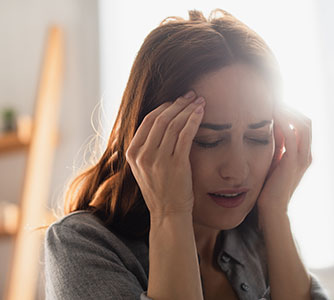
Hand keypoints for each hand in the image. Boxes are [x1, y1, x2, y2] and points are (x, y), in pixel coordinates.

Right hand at [126, 91, 205, 218]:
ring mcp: (158, 160)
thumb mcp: (143, 169)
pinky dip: (194, 120)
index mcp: (132, 153)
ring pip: (174, 124)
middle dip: (178, 104)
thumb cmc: (161, 191)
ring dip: (188, 109)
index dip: (164, 107)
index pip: (148, 121)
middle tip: (191, 95)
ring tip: (199, 101)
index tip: (177, 101)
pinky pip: (185, 135)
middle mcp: (143, 155)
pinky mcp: (176, 164)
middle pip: (161, 119)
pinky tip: (201, 113)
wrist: (168, 214)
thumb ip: (145, 149)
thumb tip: (155, 126)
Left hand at [257, 105, 311, 217]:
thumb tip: (267, 126)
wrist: (271, 210)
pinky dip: (282, 122)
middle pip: (305, 121)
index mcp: (303, 155)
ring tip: (270, 103)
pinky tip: (269, 116)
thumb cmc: (267, 188)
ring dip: (286, 111)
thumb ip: (275, 146)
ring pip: (302, 124)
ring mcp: (302, 158)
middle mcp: (306, 155)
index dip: (290, 112)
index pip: (302, 124)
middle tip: (271, 100)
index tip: (272, 104)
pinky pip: (292, 134)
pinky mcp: (293, 162)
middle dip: (289, 108)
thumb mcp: (272, 162)